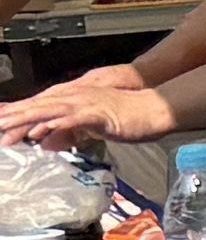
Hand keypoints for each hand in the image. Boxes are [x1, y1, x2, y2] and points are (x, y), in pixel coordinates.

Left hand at [3, 65, 169, 149]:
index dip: (16, 114)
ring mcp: (86, 103)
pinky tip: (42, 131)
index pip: (39, 107)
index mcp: (73, 100)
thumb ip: (68, 132)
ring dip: (27, 118)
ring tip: (6, 126)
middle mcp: (76, 97)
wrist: (156, 109)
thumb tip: (47, 142)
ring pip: (50, 110)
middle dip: (13, 116)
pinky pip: (73, 119)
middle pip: (38, 106)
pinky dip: (56, 124)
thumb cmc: (129, 118)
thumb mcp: (92, 127)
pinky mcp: (99, 113)